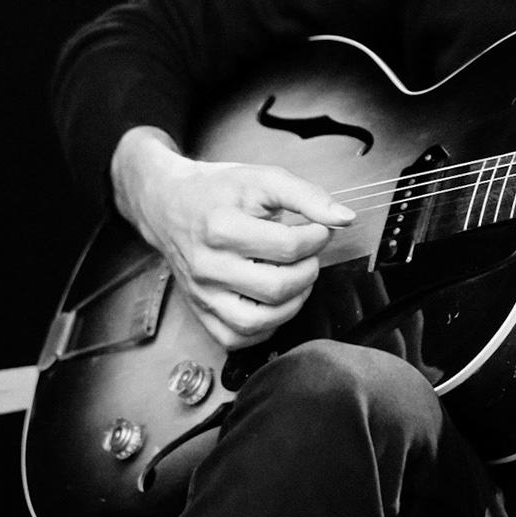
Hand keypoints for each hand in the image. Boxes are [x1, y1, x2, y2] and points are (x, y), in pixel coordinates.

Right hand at [110, 126, 355, 349]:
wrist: (170, 204)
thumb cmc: (218, 191)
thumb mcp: (264, 179)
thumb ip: (308, 196)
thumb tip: (345, 218)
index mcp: (222, 227)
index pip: (287, 246)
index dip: (317, 237)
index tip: (320, 229)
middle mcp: (208, 266)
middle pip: (277, 287)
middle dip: (309, 270)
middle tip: (310, 254)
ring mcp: (203, 293)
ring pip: (258, 321)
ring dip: (293, 303)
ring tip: (297, 278)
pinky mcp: (200, 311)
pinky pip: (236, 338)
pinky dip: (265, 327)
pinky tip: (276, 302)